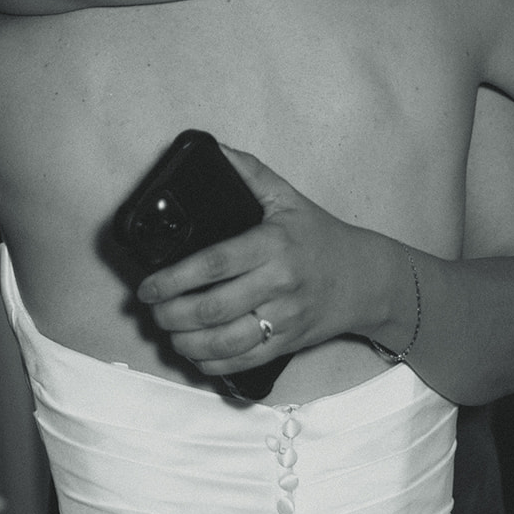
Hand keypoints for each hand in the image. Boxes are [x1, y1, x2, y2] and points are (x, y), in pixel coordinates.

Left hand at [136, 146, 384, 375]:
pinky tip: (194, 352)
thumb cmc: (321, 238)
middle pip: (211, 308)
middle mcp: (278, 284)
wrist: (366, 279)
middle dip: (170, 314)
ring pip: (224, 342)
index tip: (148, 286)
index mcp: (272, 245)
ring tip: (167, 331)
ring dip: (185, 342)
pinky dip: (211, 363)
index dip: (173, 278)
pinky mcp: (287, 344)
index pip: (214, 264)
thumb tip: (216, 150)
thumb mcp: (287, 197)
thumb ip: (250, 173)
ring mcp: (283, 319)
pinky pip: (242, 362)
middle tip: (152, 309)